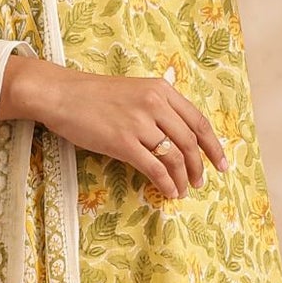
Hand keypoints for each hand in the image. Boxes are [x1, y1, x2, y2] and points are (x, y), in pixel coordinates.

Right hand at [0, 54, 226, 198]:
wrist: (60, 94)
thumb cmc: (93, 95)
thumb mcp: (134, 90)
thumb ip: (157, 106)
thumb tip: (177, 134)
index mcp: (161, 90)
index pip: (199, 121)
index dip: (214, 146)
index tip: (221, 163)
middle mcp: (155, 104)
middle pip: (190, 142)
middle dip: (199, 167)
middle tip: (200, 182)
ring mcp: (140, 123)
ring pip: (175, 157)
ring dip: (183, 178)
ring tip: (183, 190)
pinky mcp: (123, 142)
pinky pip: (154, 168)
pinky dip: (165, 183)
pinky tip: (168, 192)